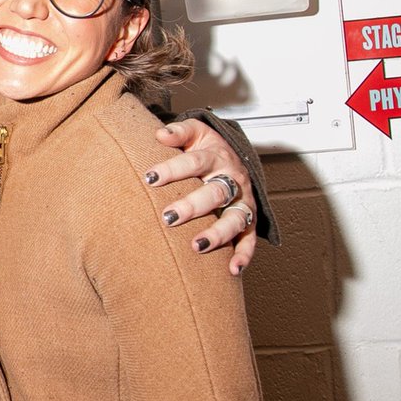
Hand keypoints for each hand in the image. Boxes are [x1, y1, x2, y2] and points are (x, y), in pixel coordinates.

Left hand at [145, 120, 256, 275]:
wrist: (236, 155)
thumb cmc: (209, 147)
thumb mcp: (196, 132)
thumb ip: (179, 131)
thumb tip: (160, 134)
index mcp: (216, 157)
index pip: (194, 162)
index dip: (173, 169)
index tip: (150, 177)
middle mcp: (232, 180)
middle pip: (215, 193)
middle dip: (192, 206)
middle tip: (169, 217)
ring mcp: (242, 201)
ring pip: (234, 219)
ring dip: (218, 233)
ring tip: (197, 245)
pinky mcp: (249, 220)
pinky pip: (250, 239)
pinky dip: (244, 255)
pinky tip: (232, 269)